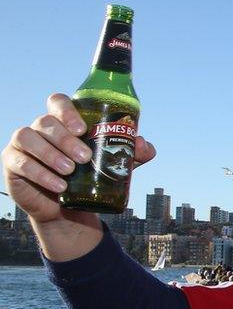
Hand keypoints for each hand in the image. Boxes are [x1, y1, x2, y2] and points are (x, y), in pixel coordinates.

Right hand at [2, 93, 155, 223]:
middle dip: (65, 139)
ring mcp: (22, 143)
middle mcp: (40, 128)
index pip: (58, 102)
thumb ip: (131, 153)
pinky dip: (40, 173)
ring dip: (50, 154)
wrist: (67, 207)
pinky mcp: (12, 163)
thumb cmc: (89, 176)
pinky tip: (58, 185)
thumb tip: (144, 144)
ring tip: (70, 171)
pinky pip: (20, 162)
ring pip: (28, 137)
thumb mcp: (113, 165)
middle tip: (84, 158)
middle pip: (46, 121)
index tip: (82, 128)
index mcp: (62, 121)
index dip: (67, 110)